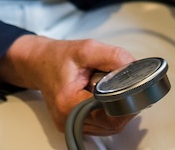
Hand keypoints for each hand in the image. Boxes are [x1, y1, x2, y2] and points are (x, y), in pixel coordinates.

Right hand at [0, 35, 135, 134]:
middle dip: (123, 105)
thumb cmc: (58, 56)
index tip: (131, 88)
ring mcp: (71, 124)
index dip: (126, 103)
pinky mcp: (74, 124)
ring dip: (116, 109)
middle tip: (122, 85)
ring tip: (109, 89)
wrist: (39, 62)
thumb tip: (135, 68)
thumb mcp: (88, 48)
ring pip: (109, 127)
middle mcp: (68, 119)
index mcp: (69, 103)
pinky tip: (104, 96)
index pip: (109, 115)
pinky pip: (101, 125)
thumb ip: (114, 57)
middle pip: (112, 124)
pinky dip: (108, 112)